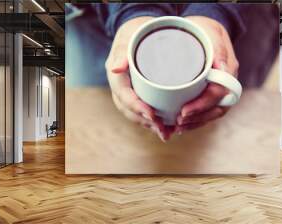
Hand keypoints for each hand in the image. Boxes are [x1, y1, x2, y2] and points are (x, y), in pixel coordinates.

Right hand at [105, 17, 172, 141]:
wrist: (136, 32)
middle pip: (130, 110)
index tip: (153, 116)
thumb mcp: (128, 38)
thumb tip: (115, 67)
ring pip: (136, 114)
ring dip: (150, 125)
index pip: (125, 96)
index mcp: (117, 77)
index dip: (138, 108)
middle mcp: (120, 88)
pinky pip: (142, 111)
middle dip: (146, 122)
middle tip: (164, 130)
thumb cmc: (134, 33)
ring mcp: (128, 92)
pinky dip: (152, 120)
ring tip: (167, 133)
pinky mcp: (137, 94)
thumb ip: (122, 53)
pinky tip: (165, 127)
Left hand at [175, 16, 239, 132]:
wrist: (203, 28)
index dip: (202, 106)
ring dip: (196, 123)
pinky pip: (208, 111)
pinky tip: (182, 125)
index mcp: (228, 70)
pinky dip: (196, 120)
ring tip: (177, 127)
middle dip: (197, 119)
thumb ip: (217, 49)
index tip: (184, 111)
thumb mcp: (209, 33)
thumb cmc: (204, 29)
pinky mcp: (211, 93)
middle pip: (217, 108)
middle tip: (177, 122)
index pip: (218, 94)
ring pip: (213, 113)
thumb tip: (224, 68)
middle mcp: (227, 83)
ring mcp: (220, 89)